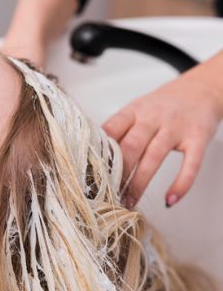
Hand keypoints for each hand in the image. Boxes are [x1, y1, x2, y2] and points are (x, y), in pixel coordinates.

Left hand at [102, 55, 222, 207]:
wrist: (201, 89)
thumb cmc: (162, 106)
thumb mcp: (136, 110)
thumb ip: (119, 130)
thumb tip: (92, 157)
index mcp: (133, 110)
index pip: (110, 130)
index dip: (99, 153)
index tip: (90, 174)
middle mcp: (153, 117)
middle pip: (130, 146)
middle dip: (117, 173)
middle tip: (108, 194)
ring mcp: (176, 128)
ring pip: (154, 157)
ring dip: (139, 183)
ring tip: (129, 202)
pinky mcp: (198, 138)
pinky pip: (190, 164)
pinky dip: (180, 184)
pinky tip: (169, 200)